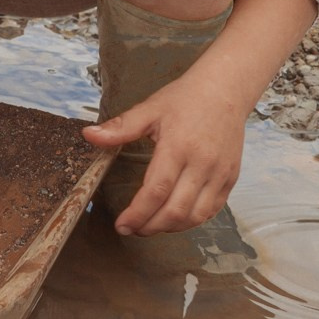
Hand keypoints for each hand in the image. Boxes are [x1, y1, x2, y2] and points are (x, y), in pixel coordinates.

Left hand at [82, 77, 248, 235]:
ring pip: (195, 216)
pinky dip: (192, 220)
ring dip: (170, 227)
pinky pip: (212, 210)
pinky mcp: (231, 178)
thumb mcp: (150, 108)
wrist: (226, 89)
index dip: (137, 214)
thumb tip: (88, 135)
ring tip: (150, 225)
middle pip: (175, 210)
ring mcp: (220, 173)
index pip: (156, 191)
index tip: (121, 224)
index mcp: (178, 147)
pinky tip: (174, 218)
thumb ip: (120, 127)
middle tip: (132, 229)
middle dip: (150, 226)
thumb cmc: (186, 98)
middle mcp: (202, 164)